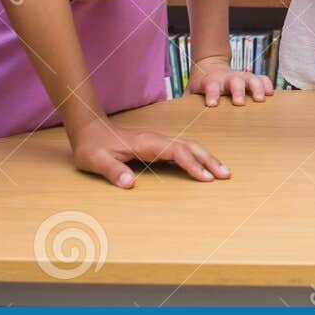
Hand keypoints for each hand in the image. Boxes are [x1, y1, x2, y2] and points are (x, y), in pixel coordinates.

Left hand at [68, 119, 230, 188]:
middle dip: (209, 160)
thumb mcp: (96, 161)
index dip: (192, 165)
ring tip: (222, 171)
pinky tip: (203, 165)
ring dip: (206, 157)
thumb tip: (130, 184)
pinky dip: (197, 157)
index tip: (205, 178)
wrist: (89, 130)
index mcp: (146, 143)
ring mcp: (158, 141)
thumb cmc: (92, 147)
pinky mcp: (157, 145)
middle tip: (226, 174)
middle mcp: (156, 140)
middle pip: (189, 147)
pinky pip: (182, 150)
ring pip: (189, 146)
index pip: (176, 152)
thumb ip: (113, 171)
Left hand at [188, 56, 274, 106]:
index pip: (211, 86)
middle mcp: (227, 77)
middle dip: (237, 91)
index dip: (212, 94)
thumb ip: (185, 104)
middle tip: (240, 103)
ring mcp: (240, 76)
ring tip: (261, 99)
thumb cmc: (200, 86)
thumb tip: (175, 120)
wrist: (209, 66)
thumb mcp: (190, 92)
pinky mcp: (250, 78)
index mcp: (210, 81)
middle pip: (234, 81)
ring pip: (250, 78)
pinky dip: (267, 84)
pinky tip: (271, 93)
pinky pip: (262, 78)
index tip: (212, 104)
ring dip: (256, 87)